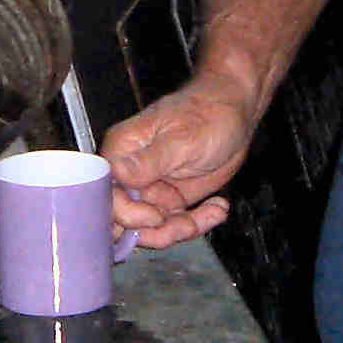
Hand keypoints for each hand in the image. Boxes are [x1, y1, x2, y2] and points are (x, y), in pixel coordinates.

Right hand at [99, 76, 258, 246]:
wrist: (235, 111)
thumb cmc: (207, 112)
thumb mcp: (181, 139)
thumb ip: (149, 160)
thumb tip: (117, 173)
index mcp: (122, 151)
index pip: (107, 195)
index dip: (128, 214)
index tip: (157, 216)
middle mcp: (131, 173)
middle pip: (124, 220)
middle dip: (155, 231)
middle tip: (185, 223)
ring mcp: (151, 188)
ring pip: (151, 228)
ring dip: (180, 229)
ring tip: (211, 212)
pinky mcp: (170, 198)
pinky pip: (175, 223)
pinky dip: (198, 223)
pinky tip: (217, 207)